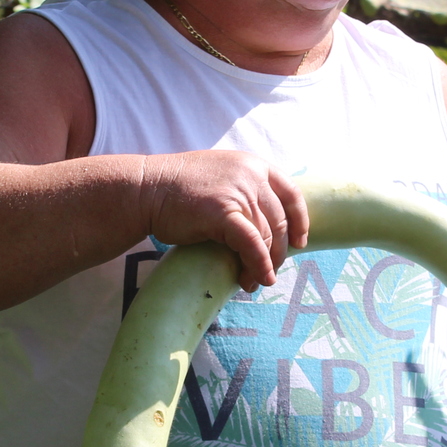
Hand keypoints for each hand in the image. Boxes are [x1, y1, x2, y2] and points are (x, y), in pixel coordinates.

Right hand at [139, 151, 309, 289]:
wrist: (146, 188)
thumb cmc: (177, 189)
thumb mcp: (220, 177)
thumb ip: (244, 190)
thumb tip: (262, 225)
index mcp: (253, 165)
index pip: (292, 193)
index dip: (300, 221)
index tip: (300, 242)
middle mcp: (251, 175)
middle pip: (280, 221)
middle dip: (278, 252)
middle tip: (268, 272)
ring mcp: (239, 192)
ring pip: (267, 236)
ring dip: (263, 265)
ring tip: (251, 282)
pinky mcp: (224, 213)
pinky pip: (252, 245)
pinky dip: (257, 265)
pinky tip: (255, 280)